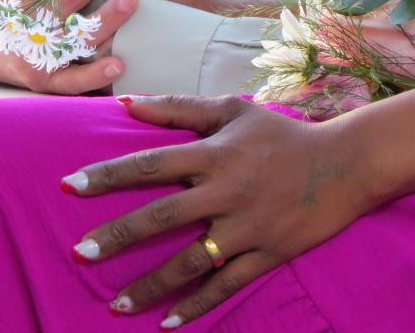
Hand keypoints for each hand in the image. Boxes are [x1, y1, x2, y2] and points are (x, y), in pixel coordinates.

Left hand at [60, 96, 376, 328]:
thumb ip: (179, 107)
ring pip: (191, 261)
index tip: (69, 186)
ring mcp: (248, 226)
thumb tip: (126, 104)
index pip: (150, 164)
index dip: (107, 175)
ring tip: (115, 307)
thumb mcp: (233, 110)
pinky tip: (169, 323)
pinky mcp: (268, 253)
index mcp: (215, 153)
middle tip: (79, 253)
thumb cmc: (282, 135)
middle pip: (161, 217)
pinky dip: (197, 305)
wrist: (345, 163)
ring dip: (151, 285)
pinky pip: (227, 284)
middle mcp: (227, 191)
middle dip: (117, 237)